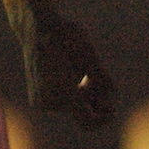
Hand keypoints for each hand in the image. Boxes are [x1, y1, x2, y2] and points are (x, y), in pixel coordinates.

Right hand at [20, 12, 114, 126]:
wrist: (35, 28)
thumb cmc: (65, 36)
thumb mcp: (88, 52)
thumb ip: (100, 75)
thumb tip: (113, 90)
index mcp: (62, 91)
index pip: (88, 120)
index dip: (103, 119)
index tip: (113, 109)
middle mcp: (49, 101)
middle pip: (82, 111)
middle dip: (93, 99)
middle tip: (93, 77)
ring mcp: (41, 102)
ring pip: (71, 107)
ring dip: (82, 95)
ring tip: (81, 71)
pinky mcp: (37, 100)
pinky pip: (61, 103)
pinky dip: (69, 93)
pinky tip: (69, 74)